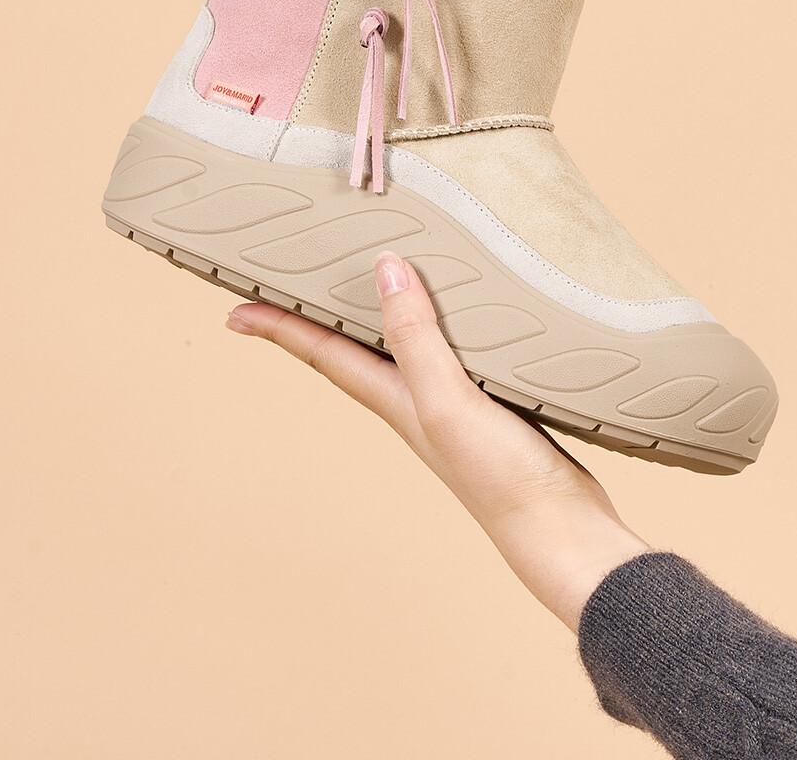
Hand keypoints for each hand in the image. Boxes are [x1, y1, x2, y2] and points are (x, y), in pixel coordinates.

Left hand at [225, 251, 647, 628]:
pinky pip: (449, 352)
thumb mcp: (446, 400)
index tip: (235, 312)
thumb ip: (415, 338)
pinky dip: (438, 327)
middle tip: (289, 287)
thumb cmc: (498, 476)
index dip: (279, 328)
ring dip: (377, 320)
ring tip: (364, 288)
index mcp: (393, 399)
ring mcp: (450, 404)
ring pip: (400, 349)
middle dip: (316, 321)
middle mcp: (412, 400)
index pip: (323, 353)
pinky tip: (458, 316)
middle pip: (351, 350)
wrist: (561, 529)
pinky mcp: (490, 402)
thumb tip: (385, 268)